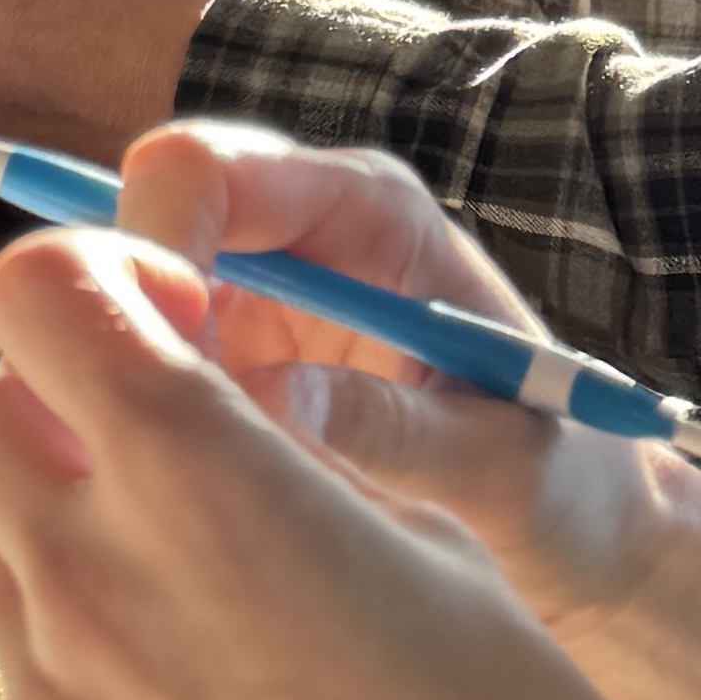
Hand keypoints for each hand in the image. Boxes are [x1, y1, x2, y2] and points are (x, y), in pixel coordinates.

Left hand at [0, 228, 700, 699]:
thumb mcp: (427, 539)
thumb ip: (288, 460)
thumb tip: (222, 418)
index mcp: (203, 480)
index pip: (42, 292)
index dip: (100, 282)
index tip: (169, 317)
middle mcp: (93, 580)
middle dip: (58, 401)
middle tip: (168, 448)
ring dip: (70, 536)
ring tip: (207, 600)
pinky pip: (32, 685)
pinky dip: (93, 670)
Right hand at [112, 124, 672, 628]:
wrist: (578, 527)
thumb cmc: (561, 482)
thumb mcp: (497, 466)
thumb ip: (392, 427)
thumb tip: (265, 401)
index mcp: (375, 214)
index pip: (215, 171)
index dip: (155, 243)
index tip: (156, 357)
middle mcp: (306, 229)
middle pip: (152, 213)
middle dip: (122, 302)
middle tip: (138, 424)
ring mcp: (263, 291)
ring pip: (134, 286)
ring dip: (122, 362)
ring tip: (162, 467)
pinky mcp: (238, 354)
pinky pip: (149, 354)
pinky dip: (138, 405)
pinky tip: (169, 481)